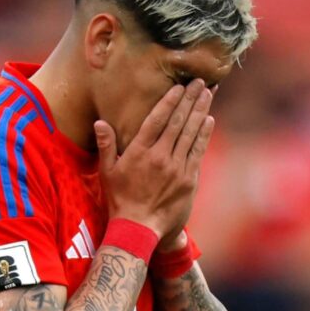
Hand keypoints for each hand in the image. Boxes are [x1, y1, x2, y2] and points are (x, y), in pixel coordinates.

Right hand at [94, 79, 214, 238]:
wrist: (139, 229)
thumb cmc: (119, 200)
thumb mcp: (107, 172)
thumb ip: (106, 145)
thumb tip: (100, 122)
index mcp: (139, 152)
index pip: (157, 119)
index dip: (170, 100)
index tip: (179, 86)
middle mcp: (160, 156)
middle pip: (178, 121)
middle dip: (190, 99)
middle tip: (200, 81)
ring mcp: (177, 168)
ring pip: (191, 133)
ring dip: (201, 111)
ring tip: (208, 93)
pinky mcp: (189, 179)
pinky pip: (198, 151)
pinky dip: (204, 134)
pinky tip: (208, 119)